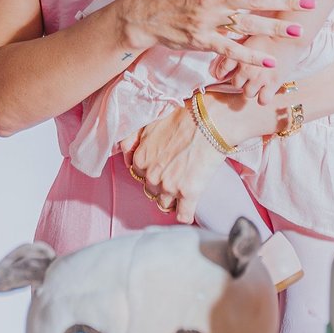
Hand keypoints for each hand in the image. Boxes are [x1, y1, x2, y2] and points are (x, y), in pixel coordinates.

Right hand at [120, 0, 315, 73]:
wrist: (143, 13)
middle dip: (285, 0)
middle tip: (311, 1)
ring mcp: (207, 20)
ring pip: (247, 25)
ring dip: (274, 29)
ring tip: (298, 31)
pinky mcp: (202, 41)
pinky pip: (230, 49)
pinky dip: (249, 57)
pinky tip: (270, 62)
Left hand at [125, 102, 230, 223]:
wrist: (210, 121)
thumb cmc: (183, 116)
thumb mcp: (148, 122)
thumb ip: (131, 140)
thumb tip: (123, 155)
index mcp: (140, 159)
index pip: (138, 175)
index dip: (150, 170)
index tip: (161, 166)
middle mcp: (151, 175)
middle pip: (150, 190)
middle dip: (160, 183)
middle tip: (175, 172)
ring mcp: (169, 186)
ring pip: (164, 204)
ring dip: (172, 198)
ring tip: (184, 186)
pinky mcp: (188, 194)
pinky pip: (182, 215)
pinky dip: (185, 213)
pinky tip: (189, 206)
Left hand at [220, 34, 300, 101]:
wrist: (289, 36)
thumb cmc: (269, 32)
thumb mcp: (247, 36)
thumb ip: (236, 46)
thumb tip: (225, 56)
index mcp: (237, 55)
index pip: (222, 70)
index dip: (224, 73)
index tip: (229, 72)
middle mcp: (246, 68)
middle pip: (235, 83)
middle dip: (241, 81)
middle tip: (251, 75)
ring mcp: (259, 78)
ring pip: (247, 93)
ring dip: (252, 89)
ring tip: (260, 81)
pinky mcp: (273, 84)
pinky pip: (262, 100)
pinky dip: (263, 98)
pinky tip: (266, 90)